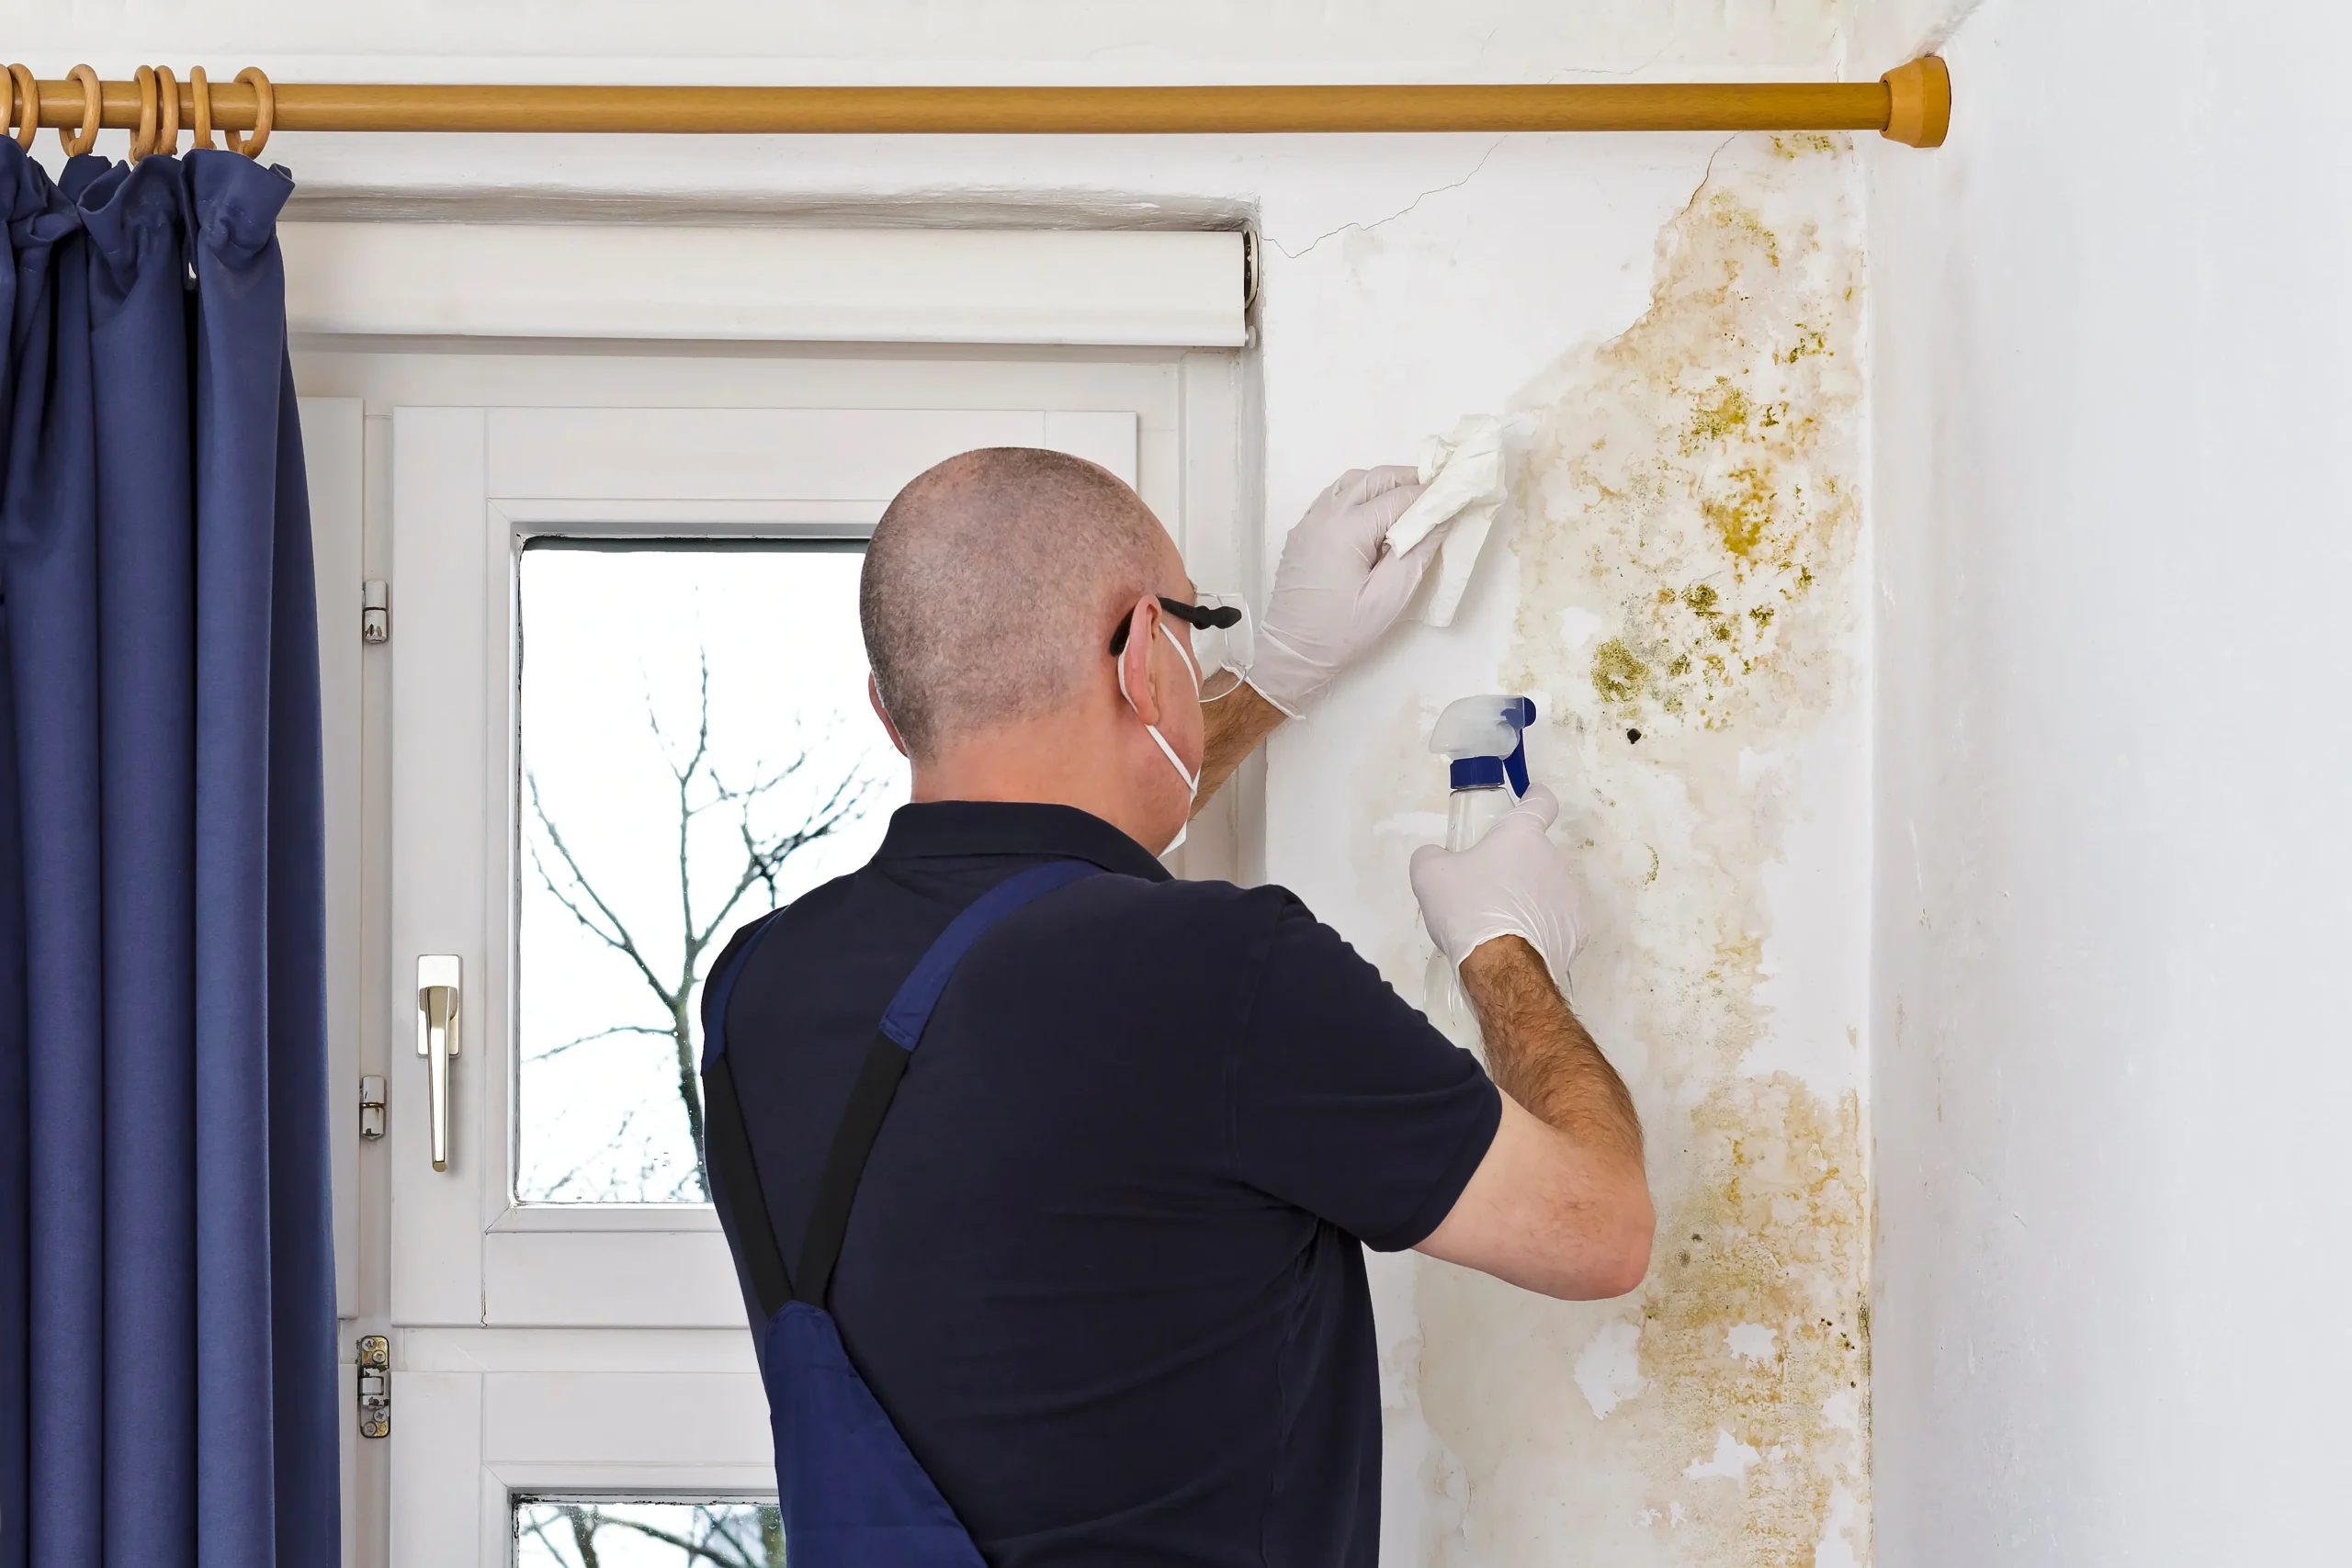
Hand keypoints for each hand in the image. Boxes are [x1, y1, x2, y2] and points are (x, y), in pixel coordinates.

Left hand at [1246, 466, 1438, 716]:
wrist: (1291, 652)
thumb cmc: (1340, 632)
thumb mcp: (1389, 598)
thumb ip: (1418, 552)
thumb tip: (1441, 518)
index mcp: (1347, 530)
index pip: (1398, 497)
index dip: (1430, 495)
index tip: (1453, 496)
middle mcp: (1325, 515)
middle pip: (1374, 478)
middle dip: (1408, 479)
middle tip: (1436, 493)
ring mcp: (1310, 520)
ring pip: (1352, 481)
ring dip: (1382, 484)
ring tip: (1408, 503)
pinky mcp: (1303, 531)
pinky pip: (1334, 496)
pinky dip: (1359, 494)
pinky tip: (1375, 516)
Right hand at [1409, 785, 1588, 987]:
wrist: (1499, 966)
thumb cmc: (1466, 909)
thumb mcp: (1428, 875)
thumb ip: (1432, 855)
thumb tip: (1437, 857)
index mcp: (1521, 835)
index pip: (1541, 802)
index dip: (1534, 798)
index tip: (1528, 801)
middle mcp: (1552, 858)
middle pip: (1533, 855)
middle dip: (1514, 868)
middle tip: (1484, 892)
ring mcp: (1569, 895)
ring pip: (1545, 889)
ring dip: (1527, 899)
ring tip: (1499, 926)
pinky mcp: (1576, 929)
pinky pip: (1556, 921)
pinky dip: (1540, 929)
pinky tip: (1519, 945)